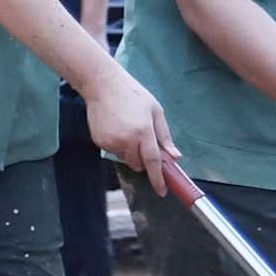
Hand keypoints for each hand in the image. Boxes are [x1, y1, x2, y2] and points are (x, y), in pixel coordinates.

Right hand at [80, 66, 181, 189]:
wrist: (102, 84)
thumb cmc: (132, 94)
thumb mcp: (155, 111)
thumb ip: (164, 136)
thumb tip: (174, 157)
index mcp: (144, 131)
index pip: (153, 162)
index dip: (158, 179)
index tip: (162, 191)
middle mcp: (127, 140)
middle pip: (139, 164)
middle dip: (144, 160)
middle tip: (144, 141)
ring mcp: (111, 142)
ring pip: (126, 159)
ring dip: (131, 152)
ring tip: (128, 128)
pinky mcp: (100, 142)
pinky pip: (113, 152)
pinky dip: (118, 145)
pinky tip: (116, 127)